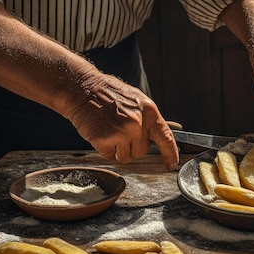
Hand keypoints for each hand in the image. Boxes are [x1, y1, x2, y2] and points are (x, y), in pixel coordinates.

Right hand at [65, 73, 179, 168]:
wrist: (81, 88)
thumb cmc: (108, 94)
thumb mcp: (135, 100)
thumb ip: (148, 120)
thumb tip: (158, 139)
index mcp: (148, 111)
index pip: (166, 137)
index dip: (170, 153)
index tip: (172, 164)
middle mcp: (138, 122)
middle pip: (142, 151)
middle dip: (132, 146)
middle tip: (120, 130)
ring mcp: (121, 132)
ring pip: (126, 156)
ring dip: (118, 149)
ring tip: (110, 130)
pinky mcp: (105, 139)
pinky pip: (110, 155)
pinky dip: (104, 148)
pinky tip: (100, 132)